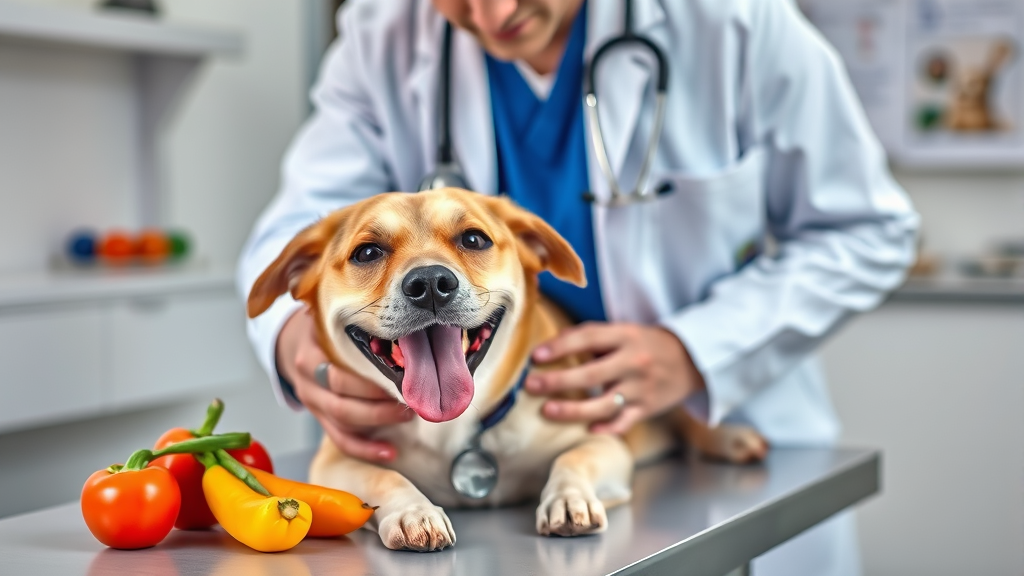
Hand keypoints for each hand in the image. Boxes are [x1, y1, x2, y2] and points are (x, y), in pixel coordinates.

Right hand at [276, 308, 412, 461]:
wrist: (293, 344)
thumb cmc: (324, 331)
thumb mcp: (332, 319)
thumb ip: (356, 324)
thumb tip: (402, 325)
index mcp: (311, 351)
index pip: (339, 371)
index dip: (370, 379)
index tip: (400, 377)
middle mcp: (308, 378)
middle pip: (341, 399)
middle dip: (378, 403)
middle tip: (408, 398)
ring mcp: (312, 401)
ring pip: (342, 420)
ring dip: (377, 422)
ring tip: (406, 416)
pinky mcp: (319, 418)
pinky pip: (341, 439)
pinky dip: (366, 449)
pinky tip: (389, 452)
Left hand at [525, 322, 704, 434]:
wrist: (691, 360)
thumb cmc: (646, 344)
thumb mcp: (624, 331)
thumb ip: (592, 338)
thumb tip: (551, 346)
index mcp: (626, 336)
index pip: (589, 338)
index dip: (561, 346)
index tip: (536, 356)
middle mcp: (634, 362)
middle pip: (591, 374)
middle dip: (557, 381)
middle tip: (531, 385)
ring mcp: (641, 389)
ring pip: (603, 404)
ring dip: (573, 410)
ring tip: (548, 410)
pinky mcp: (648, 409)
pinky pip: (624, 423)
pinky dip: (606, 428)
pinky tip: (587, 431)